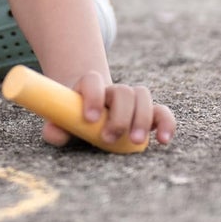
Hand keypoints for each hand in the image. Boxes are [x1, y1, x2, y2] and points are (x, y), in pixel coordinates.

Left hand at [43, 71, 175, 148]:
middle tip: (108, 138)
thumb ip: (54, 126)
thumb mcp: (61, 119)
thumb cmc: (72, 115)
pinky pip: (162, 113)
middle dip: (119, 116)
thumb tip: (53, 134)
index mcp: (88, 86)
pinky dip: (166, 124)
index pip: (92, 80)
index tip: (90, 119)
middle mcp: (112, 90)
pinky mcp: (148, 113)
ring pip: (143, 97)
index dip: (93, 96)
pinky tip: (163, 140)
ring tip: (135, 141)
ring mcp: (131, 100)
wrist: (87, 108)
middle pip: (123, 91)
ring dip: (142, 119)